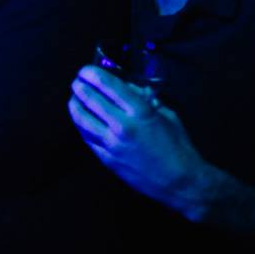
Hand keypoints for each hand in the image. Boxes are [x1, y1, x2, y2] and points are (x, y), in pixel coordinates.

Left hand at [68, 65, 214, 219]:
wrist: (181, 183)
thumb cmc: (178, 146)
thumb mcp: (167, 115)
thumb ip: (145, 100)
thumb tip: (128, 87)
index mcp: (140, 111)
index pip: (108, 85)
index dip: (92, 73)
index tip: (86, 70)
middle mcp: (122, 125)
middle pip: (90, 99)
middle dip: (79, 86)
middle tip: (77, 81)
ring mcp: (112, 144)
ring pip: (82, 119)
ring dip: (74, 104)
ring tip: (73, 98)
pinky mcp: (106, 159)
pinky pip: (87, 137)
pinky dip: (81, 125)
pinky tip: (80, 119)